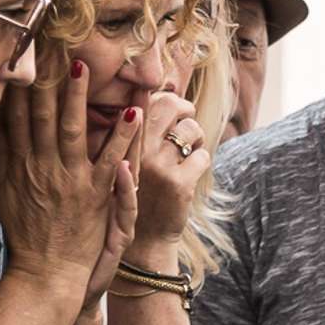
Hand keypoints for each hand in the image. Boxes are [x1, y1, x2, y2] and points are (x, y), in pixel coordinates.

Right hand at [0, 59, 142, 299]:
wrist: (43, 275)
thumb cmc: (26, 235)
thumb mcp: (6, 193)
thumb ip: (5, 159)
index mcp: (20, 166)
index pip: (17, 117)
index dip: (21, 86)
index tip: (24, 58)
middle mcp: (41, 168)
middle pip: (42, 116)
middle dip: (47, 80)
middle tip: (52, 46)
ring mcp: (69, 180)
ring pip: (73, 130)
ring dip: (79, 97)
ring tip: (85, 66)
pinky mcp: (95, 195)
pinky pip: (112, 160)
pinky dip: (123, 137)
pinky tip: (134, 114)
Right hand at [134, 91, 209, 244]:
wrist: (144, 241)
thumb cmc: (138, 195)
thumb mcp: (127, 164)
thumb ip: (134, 134)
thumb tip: (155, 93)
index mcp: (121, 146)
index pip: (138, 104)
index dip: (149, 88)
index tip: (153, 83)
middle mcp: (136, 154)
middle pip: (169, 106)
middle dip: (183, 106)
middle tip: (186, 114)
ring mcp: (157, 168)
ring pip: (190, 129)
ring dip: (195, 138)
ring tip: (187, 151)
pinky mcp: (178, 184)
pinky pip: (202, 154)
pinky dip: (201, 160)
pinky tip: (191, 172)